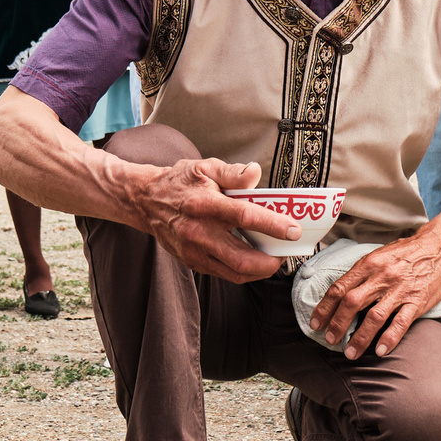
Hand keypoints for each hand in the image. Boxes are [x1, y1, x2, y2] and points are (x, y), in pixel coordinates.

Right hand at [118, 155, 288, 284]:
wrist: (146, 201)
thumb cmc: (179, 183)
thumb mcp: (205, 167)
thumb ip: (232, 172)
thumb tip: (255, 173)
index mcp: (204, 204)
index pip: (244, 216)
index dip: (273, 225)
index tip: (294, 230)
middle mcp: (198, 232)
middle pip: (242, 258)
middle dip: (271, 261)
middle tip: (286, 252)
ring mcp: (194, 251)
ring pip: (235, 273)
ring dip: (260, 270)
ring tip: (274, 257)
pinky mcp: (192, 262)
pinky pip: (224, 273)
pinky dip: (244, 270)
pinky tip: (255, 258)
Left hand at [307, 228, 440, 358]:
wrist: (438, 247)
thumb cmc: (406, 252)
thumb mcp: (378, 255)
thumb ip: (361, 274)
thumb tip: (340, 292)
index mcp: (369, 264)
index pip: (340, 288)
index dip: (324, 308)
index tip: (316, 323)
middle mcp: (382, 277)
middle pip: (352, 303)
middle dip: (337, 324)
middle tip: (330, 340)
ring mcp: (400, 290)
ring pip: (374, 317)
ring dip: (360, 337)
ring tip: (351, 352)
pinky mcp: (417, 301)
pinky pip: (401, 322)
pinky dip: (389, 338)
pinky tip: (380, 350)